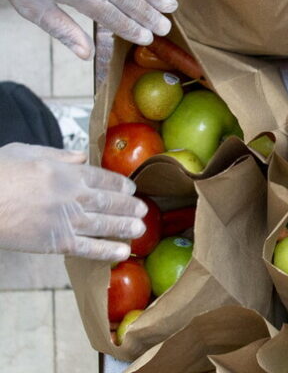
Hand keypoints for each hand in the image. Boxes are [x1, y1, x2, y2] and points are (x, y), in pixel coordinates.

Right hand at [0, 143, 147, 261]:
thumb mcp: (28, 152)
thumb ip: (58, 155)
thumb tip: (81, 157)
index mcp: (67, 172)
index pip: (104, 178)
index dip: (121, 184)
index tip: (131, 188)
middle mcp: (73, 195)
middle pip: (110, 201)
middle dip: (129, 206)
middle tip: (143, 210)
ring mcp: (66, 219)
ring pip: (105, 224)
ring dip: (125, 226)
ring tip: (139, 228)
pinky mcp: (55, 242)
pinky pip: (88, 247)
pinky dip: (107, 250)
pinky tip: (122, 252)